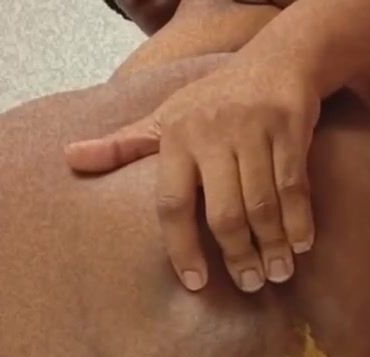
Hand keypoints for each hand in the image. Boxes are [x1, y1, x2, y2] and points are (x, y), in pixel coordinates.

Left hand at [65, 58, 319, 291]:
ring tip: (277, 274)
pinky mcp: (288, 128)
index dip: (181, 249)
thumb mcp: (164, 118)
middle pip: (223, 212)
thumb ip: (124, 145)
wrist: (277, 59)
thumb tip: (69, 159)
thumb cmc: (212, 101)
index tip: (195, 284)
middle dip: (237, 255)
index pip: (172, 205)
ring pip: (261, 204)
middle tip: (248, 284)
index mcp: (175, 138)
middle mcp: (211, 133)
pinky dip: (298, 221)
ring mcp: (252, 130)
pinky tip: (300, 247)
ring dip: (271, 246)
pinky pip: (293, 187)